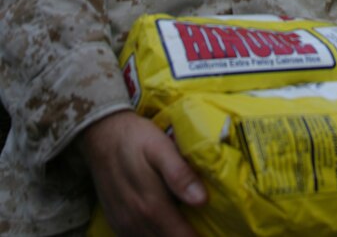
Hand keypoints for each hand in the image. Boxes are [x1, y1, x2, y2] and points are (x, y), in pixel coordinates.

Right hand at [78, 110, 205, 235]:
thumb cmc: (135, 138)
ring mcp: (124, 224)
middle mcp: (136, 222)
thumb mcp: (160, 147)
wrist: (101, 134)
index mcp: (151, 206)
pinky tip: (163, 225)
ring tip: (184, 224)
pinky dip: (153, 235)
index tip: (211, 230)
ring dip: (169, 236)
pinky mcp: (116, 222)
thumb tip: (202, 200)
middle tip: (201, 227)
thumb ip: (179, 174)